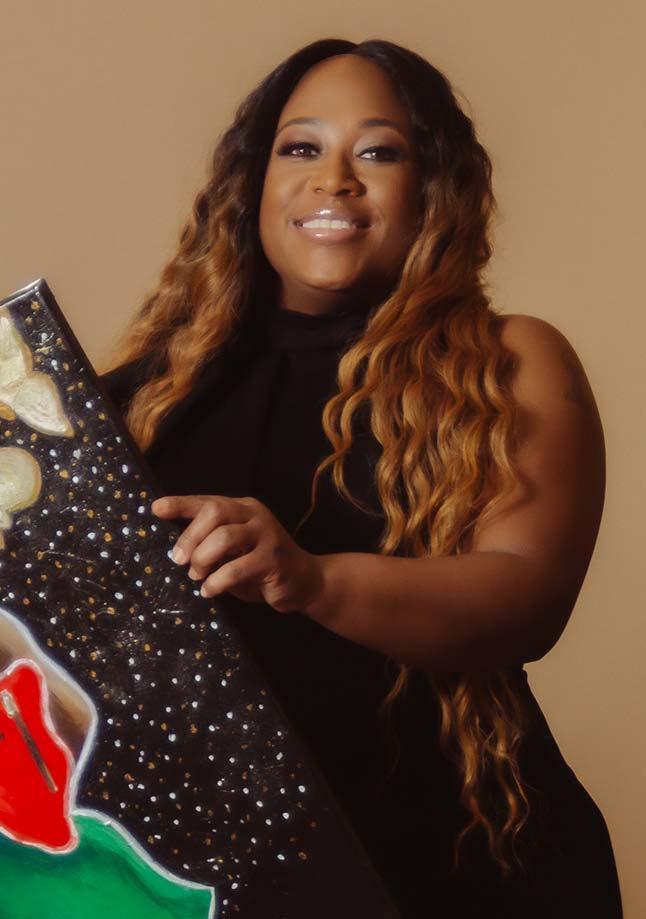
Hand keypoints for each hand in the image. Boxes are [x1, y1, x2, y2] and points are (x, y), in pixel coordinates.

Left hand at [150, 494, 322, 612]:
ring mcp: (267, 535)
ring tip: (197, 576)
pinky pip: (237, 568)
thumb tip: (177, 549)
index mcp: (242, 508)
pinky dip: (217, 581)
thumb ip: (212, 542)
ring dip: (203, 559)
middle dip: (190, 536)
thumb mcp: (234, 550)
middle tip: (178, 559)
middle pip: (215, 512)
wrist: (304, 581)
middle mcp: (255, 515)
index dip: (180, 504)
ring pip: (225, 537)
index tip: (156, 509)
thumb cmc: (260, 566)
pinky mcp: (273, 559)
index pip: (207, 501)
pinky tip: (210, 591)